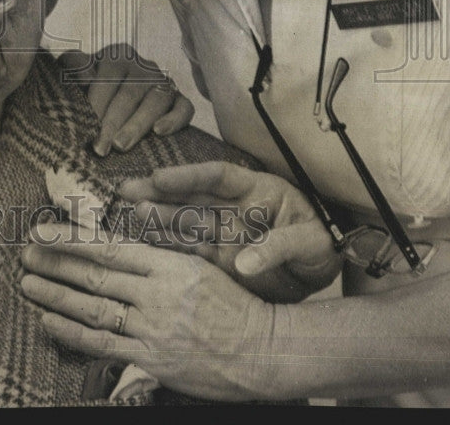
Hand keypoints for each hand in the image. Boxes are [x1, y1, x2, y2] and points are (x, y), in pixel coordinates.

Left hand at [20, 226, 276, 400]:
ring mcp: (153, 328)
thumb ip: (157, 258)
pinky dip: (73, 332)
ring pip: (93, 308)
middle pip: (94, 275)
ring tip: (28, 283)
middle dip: (54, 264)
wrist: (263, 350)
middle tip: (26, 254)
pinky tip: (49, 320)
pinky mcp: (152, 359)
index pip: (108, 247)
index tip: (41, 230)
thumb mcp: (198, 266)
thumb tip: (115, 247)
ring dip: (55, 295)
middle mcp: (157, 293)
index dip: (70, 238)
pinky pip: (104, 344)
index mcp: (168, 264)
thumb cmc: (232, 304)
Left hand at [58, 44, 194, 155]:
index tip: (84, 128)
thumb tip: (83, 76)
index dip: (96, 103)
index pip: (107, 77)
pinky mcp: (180, 99)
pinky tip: (159, 132)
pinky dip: (174, 119)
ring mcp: (164, 82)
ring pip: (156, 100)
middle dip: (113, 122)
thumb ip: (74, 67)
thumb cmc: (92, 85)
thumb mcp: (78, 71)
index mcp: (118, 56)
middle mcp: (143, 66)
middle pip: (130, 93)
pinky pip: (185, 108)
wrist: (117, 93)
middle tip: (100, 148)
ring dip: (138, 124)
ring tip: (121, 146)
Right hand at [120, 162, 341, 301]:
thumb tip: (243, 264)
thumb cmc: (320, 245)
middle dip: (159, 192)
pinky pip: (190, 251)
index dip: (188, 176)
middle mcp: (233, 207)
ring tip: (131, 212)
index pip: (217, 176)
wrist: (323, 273)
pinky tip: (146, 241)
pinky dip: (168, 246)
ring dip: (159, 217)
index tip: (160, 178)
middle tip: (127, 189)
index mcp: (256, 190)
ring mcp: (224, 233)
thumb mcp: (310, 241)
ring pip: (185, 222)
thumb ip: (277, 247)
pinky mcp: (220, 259)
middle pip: (192, 196)